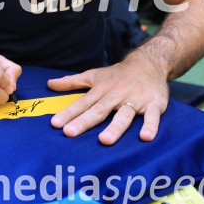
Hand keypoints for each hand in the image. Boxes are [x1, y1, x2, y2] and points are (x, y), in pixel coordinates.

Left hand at [47, 54, 168, 144]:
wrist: (149, 63)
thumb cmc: (117, 74)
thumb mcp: (93, 75)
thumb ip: (72, 82)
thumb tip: (49, 84)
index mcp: (101, 90)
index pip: (82, 103)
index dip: (68, 113)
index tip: (55, 124)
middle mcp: (116, 95)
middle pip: (99, 110)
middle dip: (84, 122)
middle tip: (70, 133)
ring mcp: (135, 100)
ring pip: (124, 115)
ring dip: (114, 127)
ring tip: (104, 140)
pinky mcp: (154, 104)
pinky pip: (152, 116)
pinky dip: (150, 126)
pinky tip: (145, 137)